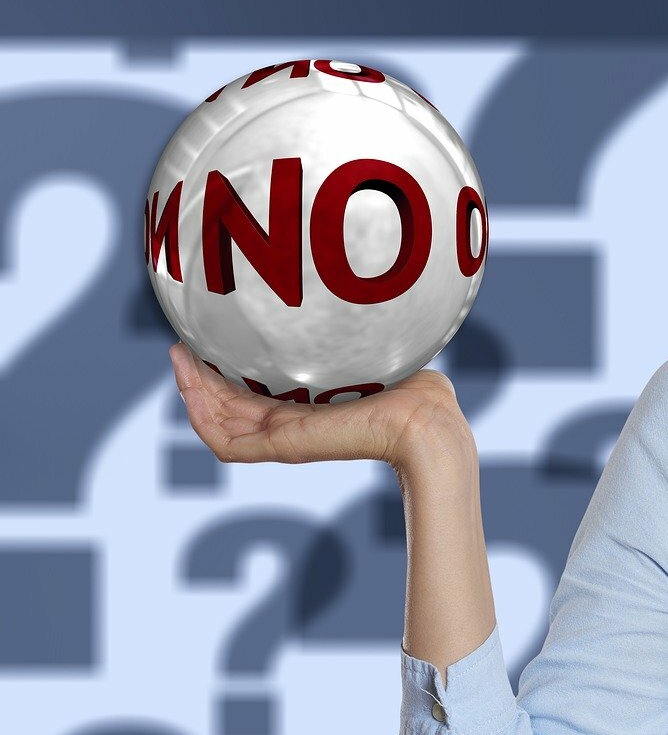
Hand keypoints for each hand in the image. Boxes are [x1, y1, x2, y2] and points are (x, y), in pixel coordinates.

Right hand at [168, 342, 462, 467]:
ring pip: (218, 424)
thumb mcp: (365, 348)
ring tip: (179, 356)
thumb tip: (347, 286)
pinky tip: (189, 383)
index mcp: (307, 405)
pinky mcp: (284, 448)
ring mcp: (285, 438)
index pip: (252, 393)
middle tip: (181, 344)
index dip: (226, 370)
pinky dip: (201, 417)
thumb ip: (346, 329)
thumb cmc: (409, 384)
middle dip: (199, 377)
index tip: (210, 340)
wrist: (422, 418)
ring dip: (192, 392)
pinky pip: (224, 444)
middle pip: (227, 408)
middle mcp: (292, 423)